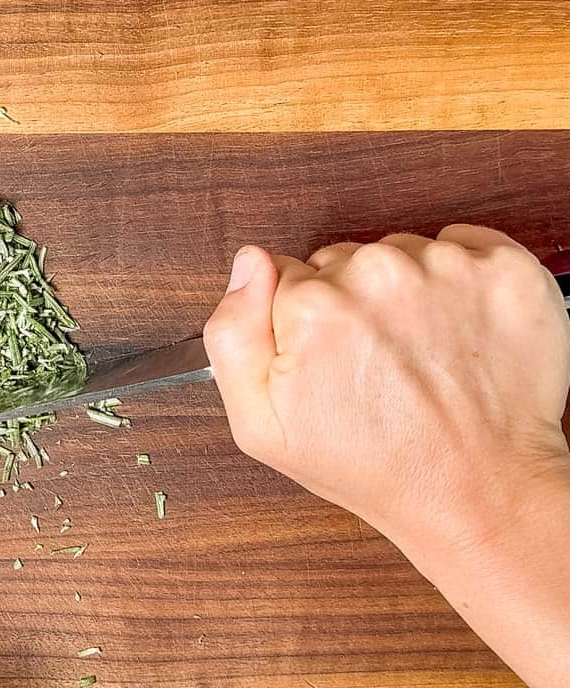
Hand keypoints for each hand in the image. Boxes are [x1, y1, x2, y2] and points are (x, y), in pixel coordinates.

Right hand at [204, 224, 569, 685]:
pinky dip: (462, 278)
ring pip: (402, 253)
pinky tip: (458, 330)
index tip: (330, 359)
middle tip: (375, 364)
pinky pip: (465, 244)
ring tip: (420, 354)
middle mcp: (380, 274)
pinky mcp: (505, 270)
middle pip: (346, 261)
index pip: (291, 276)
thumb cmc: (371, 465)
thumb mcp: (261, 425)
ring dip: (407, 291)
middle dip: (354, 302)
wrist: (477, 493)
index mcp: (315, 305)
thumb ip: (231, 335)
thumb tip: (250, 262)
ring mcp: (449, 268)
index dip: (303, 321)